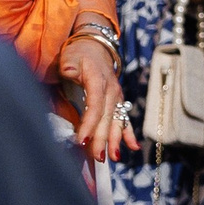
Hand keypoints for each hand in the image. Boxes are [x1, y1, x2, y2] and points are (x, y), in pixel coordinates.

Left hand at [58, 36, 137, 164]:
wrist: (95, 47)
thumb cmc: (79, 54)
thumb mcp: (71, 56)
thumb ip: (70, 65)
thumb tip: (69, 70)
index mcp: (99, 80)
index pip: (95, 105)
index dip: (89, 124)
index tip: (81, 140)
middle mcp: (111, 90)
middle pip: (107, 118)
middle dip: (102, 139)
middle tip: (97, 157)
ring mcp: (116, 97)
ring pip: (117, 121)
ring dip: (116, 140)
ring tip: (113, 157)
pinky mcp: (117, 102)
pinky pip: (124, 119)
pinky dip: (129, 134)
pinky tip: (134, 147)